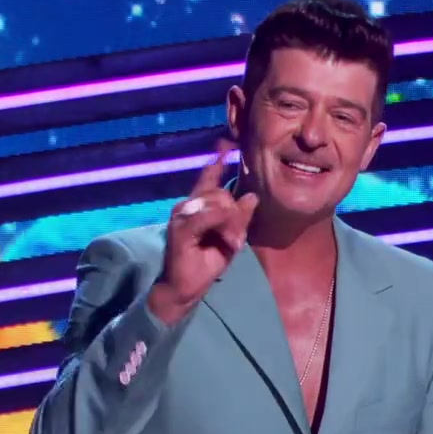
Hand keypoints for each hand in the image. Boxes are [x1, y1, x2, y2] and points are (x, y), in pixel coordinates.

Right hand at [148, 141, 258, 324]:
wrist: (183, 289)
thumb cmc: (205, 264)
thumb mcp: (230, 239)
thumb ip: (239, 218)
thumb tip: (252, 196)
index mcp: (198, 206)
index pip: (209, 178)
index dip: (217, 161)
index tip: (226, 144)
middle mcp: (188, 205)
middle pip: (221, 193)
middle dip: (236, 215)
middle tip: (235, 240)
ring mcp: (182, 215)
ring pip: (218, 203)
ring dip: (230, 224)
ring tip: (230, 244)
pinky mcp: (180, 227)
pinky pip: (207, 215)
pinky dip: (220, 225)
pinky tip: (226, 239)